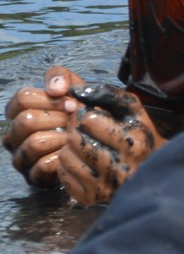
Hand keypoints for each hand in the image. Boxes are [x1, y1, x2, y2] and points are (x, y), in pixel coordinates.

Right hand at [5, 66, 82, 188]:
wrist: (99, 141)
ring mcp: (21, 157)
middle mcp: (14, 135)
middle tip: (73, 122)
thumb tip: (55, 89)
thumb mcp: (75, 89)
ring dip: (61, 138)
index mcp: (19, 112)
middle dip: (57, 119)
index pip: (22, 99)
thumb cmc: (83, 114)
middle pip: (25, 121)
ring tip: (73, 137)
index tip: (71, 103)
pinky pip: (42, 166)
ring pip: (33, 144)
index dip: (50, 99)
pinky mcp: (32, 176)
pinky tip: (72, 154)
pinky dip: (62, 158)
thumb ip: (62, 77)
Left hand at [53, 87, 162, 205]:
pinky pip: (63, 176)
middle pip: (76, 139)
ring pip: (66, 158)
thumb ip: (108, 95)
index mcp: (133, 142)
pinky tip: (81, 162)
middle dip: (75, 130)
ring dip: (69, 148)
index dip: (85, 114)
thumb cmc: (141, 137)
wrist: (154, 173)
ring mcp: (105, 185)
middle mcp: (120, 166)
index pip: (90, 120)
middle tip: (82, 130)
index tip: (90, 116)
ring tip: (83, 146)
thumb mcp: (134, 111)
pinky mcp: (92, 199)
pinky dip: (67, 166)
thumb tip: (74, 91)